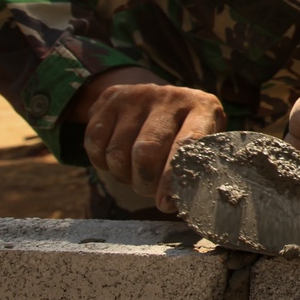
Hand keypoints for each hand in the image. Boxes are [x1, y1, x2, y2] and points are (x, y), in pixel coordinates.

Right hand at [69, 67, 226, 212]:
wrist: (162, 99)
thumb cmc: (188, 132)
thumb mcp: (204, 143)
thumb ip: (197, 170)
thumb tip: (180, 205)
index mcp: (203, 109)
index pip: (186, 144)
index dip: (171, 179)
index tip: (165, 204)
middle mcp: (171, 97)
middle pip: (146, 150)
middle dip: (144, 182)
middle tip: (148, 192)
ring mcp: (140, 94)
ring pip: (117, 151)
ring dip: (123, 175)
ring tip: (135, 175)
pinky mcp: (112, 97)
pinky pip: (95, 142)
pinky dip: (102, 163)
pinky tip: (118, 161)